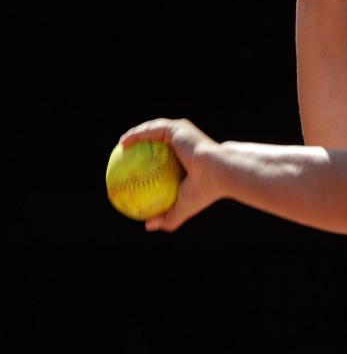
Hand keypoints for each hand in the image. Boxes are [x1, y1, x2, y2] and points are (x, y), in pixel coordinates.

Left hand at [120, 118, 221, 232]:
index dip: (149, 160)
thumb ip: (167, 217)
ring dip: (137, 135)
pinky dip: (137, 135)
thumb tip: (148, 226)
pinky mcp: (177, 128)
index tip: (133, 169)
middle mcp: (185, 143)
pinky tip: (123, 142)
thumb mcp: (183, 207)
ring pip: (154, 131)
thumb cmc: (203, 191)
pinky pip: (152, 130)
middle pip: (159, 140)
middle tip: (125, 154)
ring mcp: (182, 133)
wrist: (218, 173)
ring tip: (122, 144)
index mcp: (189, 159)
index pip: (166, 157)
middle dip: (141, 143)